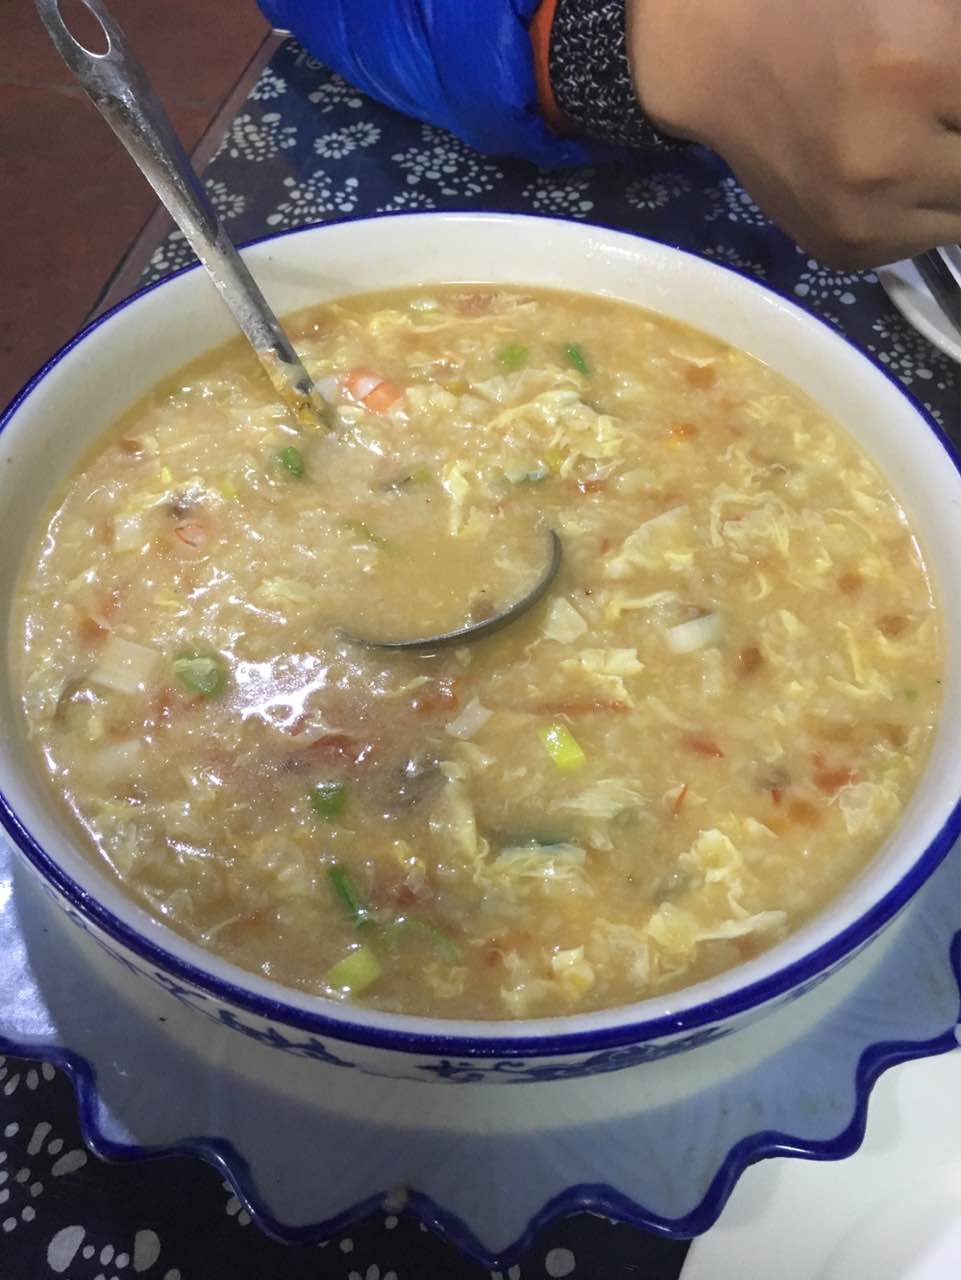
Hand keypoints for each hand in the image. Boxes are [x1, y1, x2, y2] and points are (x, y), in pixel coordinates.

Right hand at [628, 0, 960, 266]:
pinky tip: (898, 163)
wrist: (721, 51)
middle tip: (940, 111)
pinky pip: (926, 239)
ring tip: (925, 133)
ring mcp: (861, 219)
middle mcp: (887, 162)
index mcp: (919, 71)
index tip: (953, 99)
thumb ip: (959, 68)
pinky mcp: (844, 250)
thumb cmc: (832, 5)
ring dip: (955, 178)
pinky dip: (928, 205)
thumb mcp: (931, 11)